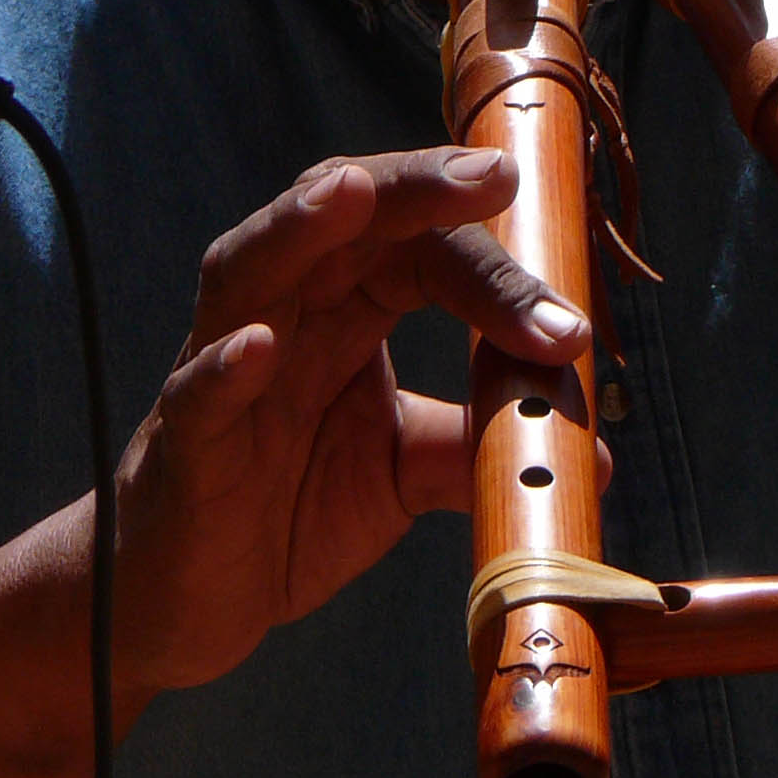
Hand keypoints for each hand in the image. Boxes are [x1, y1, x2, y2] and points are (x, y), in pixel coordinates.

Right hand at [109, 145, 594, 696]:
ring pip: (250, 270)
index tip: (571, 323)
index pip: (422, 250)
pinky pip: (197, 392)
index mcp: (344, 306)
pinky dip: (224, 364)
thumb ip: (479, 442)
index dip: (496, 274)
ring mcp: (222, 368)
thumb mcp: (405, 469)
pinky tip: (257, 347)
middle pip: (342, 220)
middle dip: (414, 190)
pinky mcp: (183, 444)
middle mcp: (284, 313)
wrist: (188, 600)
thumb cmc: (292, 507)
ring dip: (298, 229)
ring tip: (351, 195)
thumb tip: (594, 450)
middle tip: (491, 177)